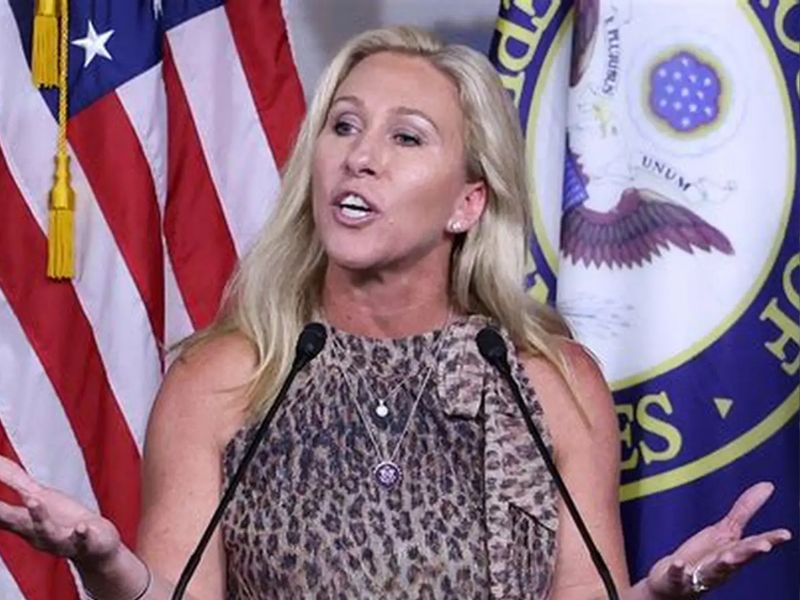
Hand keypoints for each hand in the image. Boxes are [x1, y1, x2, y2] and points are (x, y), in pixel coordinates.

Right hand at [0, 455, 120, 564]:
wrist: (96, 547)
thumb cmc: (63, 519)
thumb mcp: (37, 498)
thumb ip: (14, 482)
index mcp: (24, 522)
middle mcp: (37, 532)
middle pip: (15, 522)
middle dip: (0, 512)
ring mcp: (60, 538)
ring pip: (46, 530)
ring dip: (38, 516)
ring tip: (35, 498)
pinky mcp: (85, 542)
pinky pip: (82, 540)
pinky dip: (81, 534)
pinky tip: (82, 526)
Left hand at [645, 481, 791, 597]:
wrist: (677, 583)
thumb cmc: (706, 556)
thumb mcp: (725, 531)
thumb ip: (745, 510)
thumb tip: (768, 485)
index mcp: (733, 552)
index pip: (754, 545)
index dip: (770, 540)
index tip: (785, 534)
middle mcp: (721, 566)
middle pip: (738, 558)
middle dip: (751, 552)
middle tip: (765, 546)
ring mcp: (699, 574)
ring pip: (714, 570)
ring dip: (722, 564)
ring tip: (728, 557)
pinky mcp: (677, 579)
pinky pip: (678, 576)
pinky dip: (679, 571)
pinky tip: (680, 564)